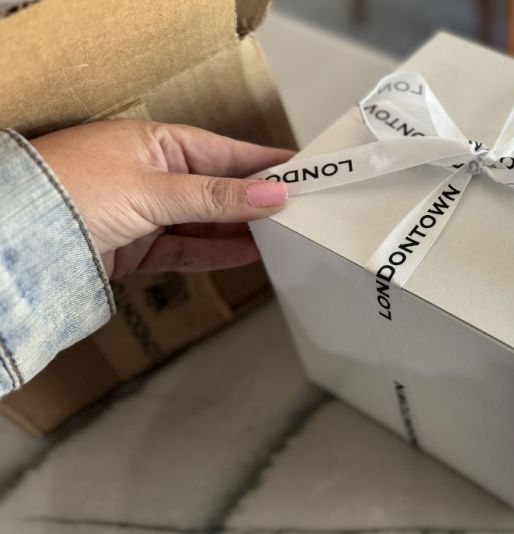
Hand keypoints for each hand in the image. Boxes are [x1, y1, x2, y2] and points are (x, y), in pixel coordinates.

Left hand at [31, 119, 292, 277]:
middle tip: (301, 211)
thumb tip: (271, 193)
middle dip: (259, 201)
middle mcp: (155, 175)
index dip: (265, 164)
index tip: (303, 173)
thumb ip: (217, 197)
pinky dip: (218, 254)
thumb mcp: (155, 189)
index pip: (226, 152)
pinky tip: (248, 254)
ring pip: (208, 223)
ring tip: (284, 236)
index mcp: (158, 143)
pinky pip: (189, 250)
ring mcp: (148, 212)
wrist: (18, 240)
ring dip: (243, 231)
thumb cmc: (70, 190)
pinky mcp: (139, 248)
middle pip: (220, 189)